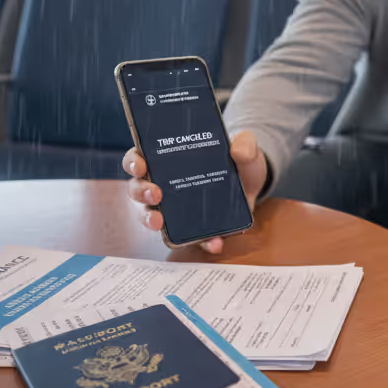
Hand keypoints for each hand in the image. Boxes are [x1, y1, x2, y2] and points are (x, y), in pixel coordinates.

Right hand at [123, 130, 268, 253]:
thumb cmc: (239, 161)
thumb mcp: (245, 147)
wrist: (254, 185)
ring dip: (150, 220)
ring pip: (150, 215)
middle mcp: (163, 183)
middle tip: (154, 194)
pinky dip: (201, 242)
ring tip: (159, 223)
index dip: (133, 162)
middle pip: (137, 188)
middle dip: (140, 192)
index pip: (139, 158)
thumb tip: (238, 151)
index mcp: (167, 158)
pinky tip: (214, 243)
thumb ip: (245, 144)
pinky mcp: (193, 227)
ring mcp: (174, 208)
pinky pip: (190, 239)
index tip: (140, 165)